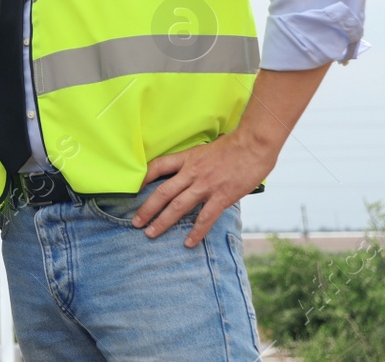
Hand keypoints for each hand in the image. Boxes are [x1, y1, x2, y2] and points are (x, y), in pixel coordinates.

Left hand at [132, 133, 275, 247]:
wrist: (254, 145)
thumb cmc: (234, 145)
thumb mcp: (207, 149)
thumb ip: (197, 162)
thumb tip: (191, 171)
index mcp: (187, 158)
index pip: (158, 166)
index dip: (144, 178)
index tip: (135, 189)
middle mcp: (192, 172)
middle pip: (163, 192)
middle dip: (147, 209)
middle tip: (135, 222)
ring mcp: (205, 185)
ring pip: (178, 206)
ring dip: (162, 221)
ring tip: (150, 233)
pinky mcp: (221, 197)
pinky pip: (205, 218)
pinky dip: (196, 232)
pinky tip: (188, 243)